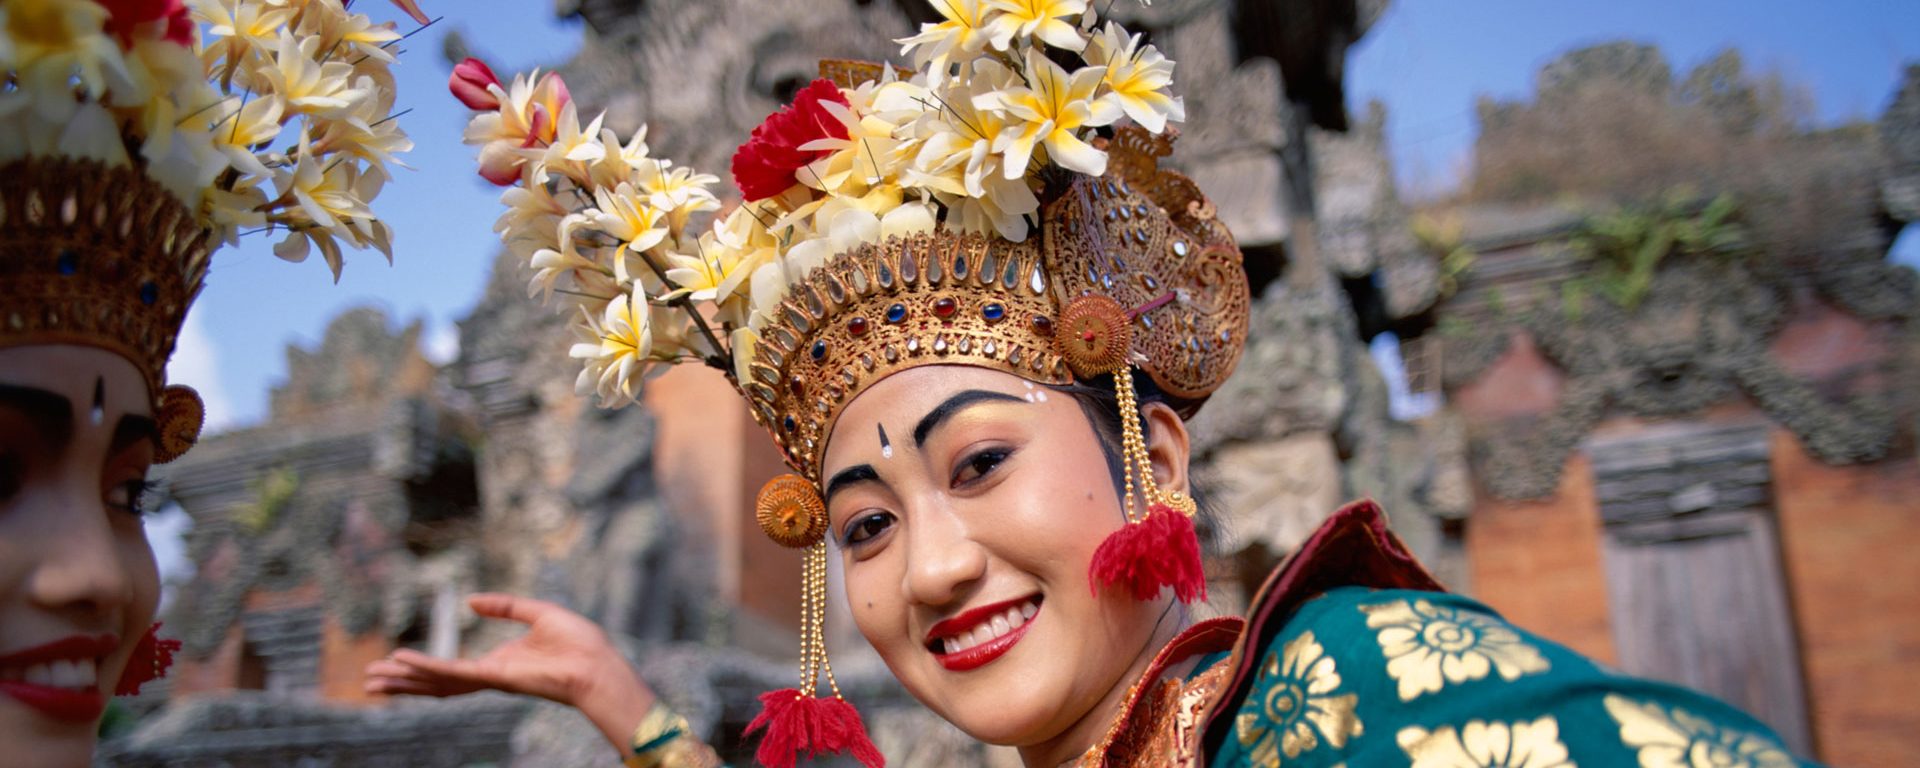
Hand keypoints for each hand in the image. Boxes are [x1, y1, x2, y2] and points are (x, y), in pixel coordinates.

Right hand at [364, 593, 646, 704]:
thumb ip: (504, 606)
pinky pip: (452, 672)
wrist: (598, 664)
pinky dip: (426, 667)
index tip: (396, 662)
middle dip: (403, 682)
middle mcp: (489, 677)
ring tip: (372, 680)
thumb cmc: (579, 644)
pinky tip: (401, 661)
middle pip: (436, 682)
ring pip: (437, 682)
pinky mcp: (494, 678)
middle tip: (370, 681)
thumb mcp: (537, 613)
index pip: (452, 670)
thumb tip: (471, 601)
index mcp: (499, 664)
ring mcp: (489, 680)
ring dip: (404, 680)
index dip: (423, 667)